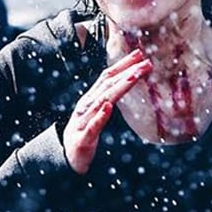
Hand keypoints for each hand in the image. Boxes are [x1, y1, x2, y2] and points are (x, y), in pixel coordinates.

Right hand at [63, 49, 151, 173]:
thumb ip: (110, 96)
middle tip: (145, 62)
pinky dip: (100, 116)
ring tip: (133, 76)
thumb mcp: (98, 111)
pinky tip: (108, 107)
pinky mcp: (83, 139)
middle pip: (108, 85)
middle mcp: (87, 105)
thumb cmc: (85, 131)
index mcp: (91, 98)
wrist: (66, 157)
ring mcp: (83, 121)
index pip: (108, 76)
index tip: (140, 53)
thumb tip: (128, 80)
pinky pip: (93, 126)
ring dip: (119, 88)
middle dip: (127, 72)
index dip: (123, 64)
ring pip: (102, 101)